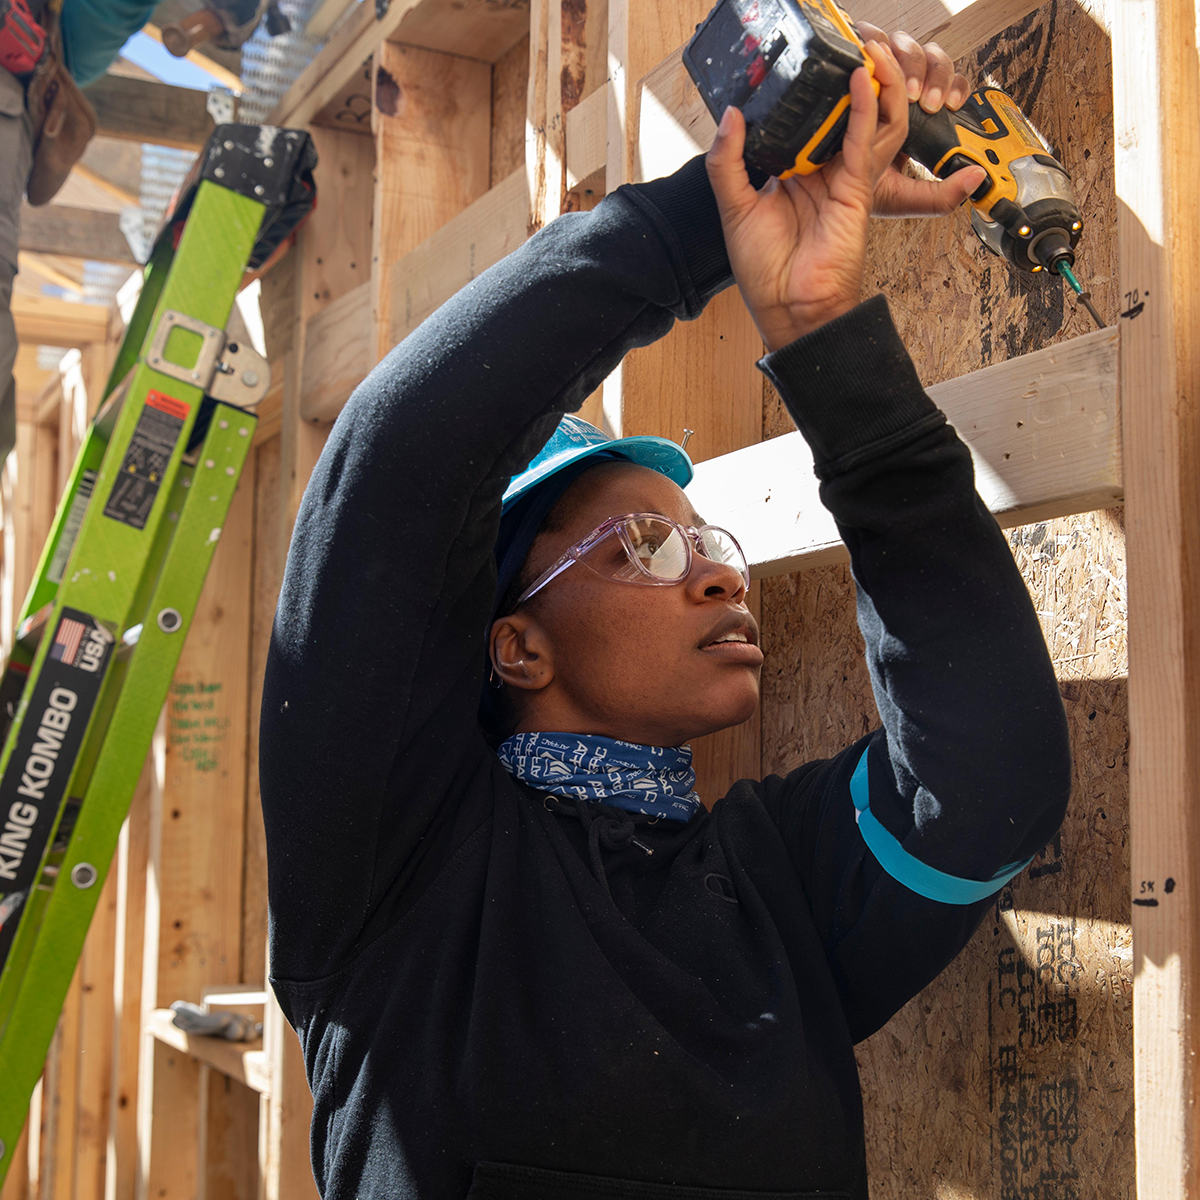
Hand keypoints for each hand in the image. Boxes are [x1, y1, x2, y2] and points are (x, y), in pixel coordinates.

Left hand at [705, 41, 907, 349]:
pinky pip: (864, 141)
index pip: (799, 123)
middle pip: (837, 116)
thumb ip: (728, 162)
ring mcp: (840, 179)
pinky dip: (865, 108)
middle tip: (841, 41)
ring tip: (864, 49)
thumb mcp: (734, 209)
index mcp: (790, 176)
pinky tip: (862, 78)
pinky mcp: (856, 189)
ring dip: (869, 84)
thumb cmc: (764, 272)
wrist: (790, 309)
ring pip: (863, 121)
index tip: (794, 60)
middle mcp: (818, 173)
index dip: (801, 93)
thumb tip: (730, 114)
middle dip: (842, 79)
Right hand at [857, 24, 985, 215]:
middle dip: (928, 73)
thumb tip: (978, 175)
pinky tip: (869, 61)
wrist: (802, 199)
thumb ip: (938, 197)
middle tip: (920, 98)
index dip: (948, 87)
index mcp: (907, 120)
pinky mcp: (840, 66)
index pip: (939, 88)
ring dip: (903, 58)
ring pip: (900, 44)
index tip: (942, 103)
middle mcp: (890, 95)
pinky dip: (870, 42)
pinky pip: (863, 39)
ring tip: (895, 80)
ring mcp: (864, 78)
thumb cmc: (843, 197)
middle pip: (924, 59)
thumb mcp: (898, 200)